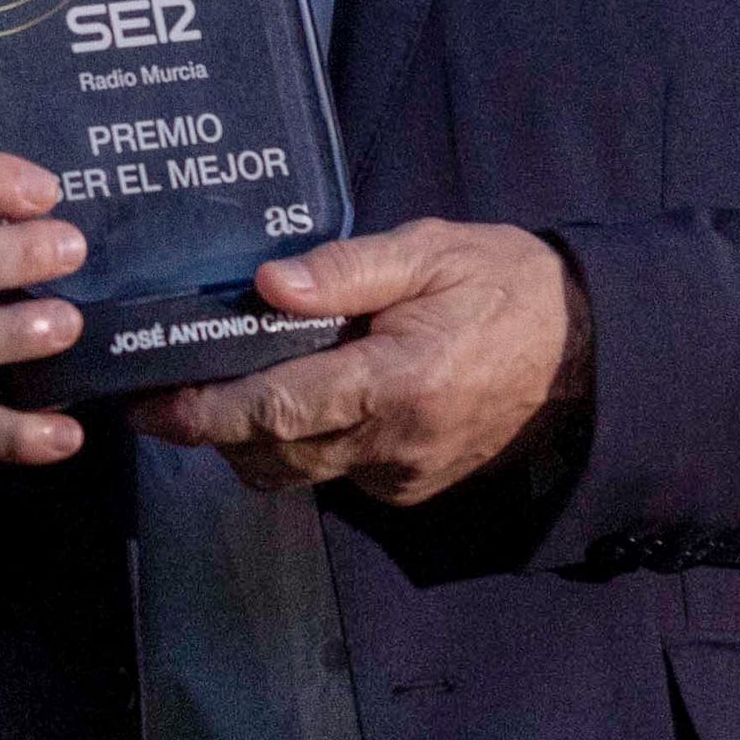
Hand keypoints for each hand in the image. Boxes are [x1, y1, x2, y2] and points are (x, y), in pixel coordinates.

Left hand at [133, 220, 588, 503]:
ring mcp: (403, 476)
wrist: (591, 350)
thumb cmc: (507, 285)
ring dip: (253, 443)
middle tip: (167, 393)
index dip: (203, 412)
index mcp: (396, 383)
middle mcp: (394, 445)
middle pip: (271, 456)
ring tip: (225, 392)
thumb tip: (268, 284)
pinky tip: (301, 400)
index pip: (275, 411)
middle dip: (212, 431)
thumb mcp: (431, 252)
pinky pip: (335, 475)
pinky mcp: (411, 488)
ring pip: (297, 474)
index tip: (148, 403)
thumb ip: (348, 271)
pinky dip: (304, 446)